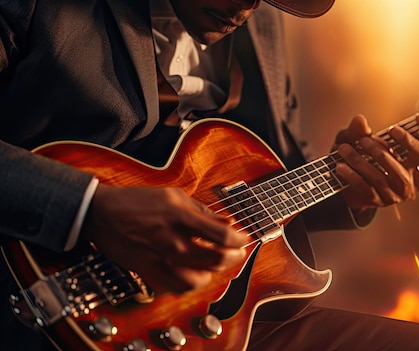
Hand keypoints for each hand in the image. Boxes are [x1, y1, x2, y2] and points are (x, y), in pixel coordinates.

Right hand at [81, 185, 247, 293]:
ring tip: (217, 262)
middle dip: (235, 257)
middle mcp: (172, 242)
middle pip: (216, 260)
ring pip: (200, 279)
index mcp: (180, 218)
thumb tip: (228, 223)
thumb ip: (204, 212)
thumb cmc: (138, 202)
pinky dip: (194, 283)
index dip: (240, 240)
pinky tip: (197, 272)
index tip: (245, 239)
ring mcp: (160, 260)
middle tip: (238, 252)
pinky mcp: (150, 272)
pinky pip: (180, 287)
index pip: (222, 237)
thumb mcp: (175, 196)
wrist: (102, 214)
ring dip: (215, 272)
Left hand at [333, 114, 418, 208]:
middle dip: (406, 143)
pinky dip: (352, 176)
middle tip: (384, 131)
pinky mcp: (381, 201)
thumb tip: (359, 120)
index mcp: (418, 159)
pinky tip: (340, 166)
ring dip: (363, 160)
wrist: (346, 181)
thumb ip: (359, 130)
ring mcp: (400, 192)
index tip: (418, 117)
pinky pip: (368, 188)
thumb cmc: (361, 154)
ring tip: (345, 148)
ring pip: (388, 175)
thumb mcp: (357, 138)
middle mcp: (415, 177)